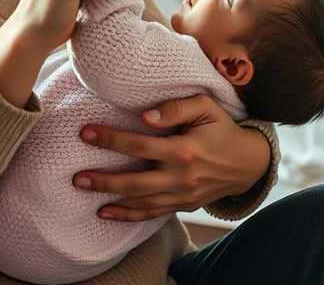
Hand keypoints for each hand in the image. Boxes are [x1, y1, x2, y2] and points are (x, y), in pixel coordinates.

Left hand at [72, 94, 270, 221]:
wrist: (248, 163)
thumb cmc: (222, 128)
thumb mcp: (206, 107)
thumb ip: (176, 107)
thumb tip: (146, 116)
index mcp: (184, 149)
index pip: (139, 145)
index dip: (110, 139)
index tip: (85, 133)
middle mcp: (181, 177)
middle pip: (135, 181)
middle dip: (103, 180)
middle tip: (76, 176)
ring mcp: (182, 195)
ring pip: (140, 201)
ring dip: (110, 199)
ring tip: (83, 191)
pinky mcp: (183, 205)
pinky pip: (152, 214)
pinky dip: (129, 215)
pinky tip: (107, 213)